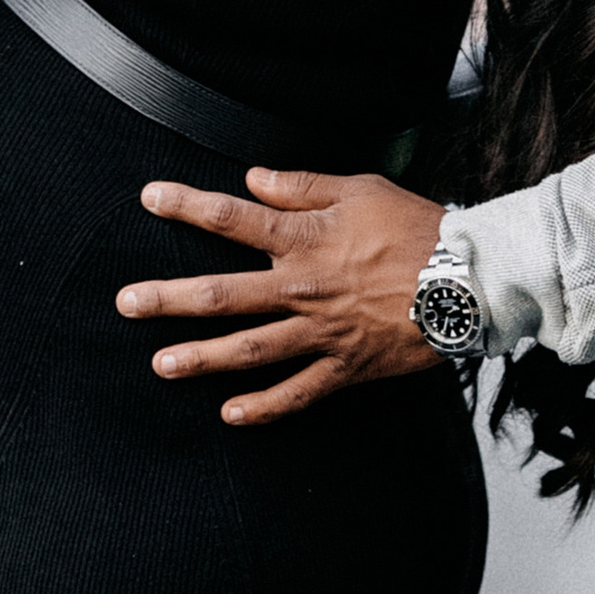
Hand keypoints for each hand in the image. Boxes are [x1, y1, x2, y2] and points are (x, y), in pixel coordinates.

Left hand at [119, 169, 446, 421]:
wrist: (468, 280)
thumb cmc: (418, 226)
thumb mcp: (361, 188)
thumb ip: (302, 186)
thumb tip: (253, 179)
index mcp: (305, 238)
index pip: (233, 218)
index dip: (187, 205)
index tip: (149, 197)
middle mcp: (303, 287)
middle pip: (224, 293)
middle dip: (170, 298)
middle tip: (126, 303)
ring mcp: (322, 332)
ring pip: (250, 349)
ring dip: (202, 358)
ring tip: (161, 365)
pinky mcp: (346, 366)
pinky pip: (298, 393)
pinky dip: (264, 407)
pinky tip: (231, 414)